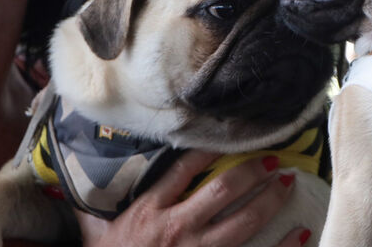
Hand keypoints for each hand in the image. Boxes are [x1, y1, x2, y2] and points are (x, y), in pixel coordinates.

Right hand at [77, 150, 311, 246]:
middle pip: (222, 191)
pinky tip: (301, 232)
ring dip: (270, 200)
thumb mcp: (92, 233)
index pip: (183, 169)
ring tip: (288, 183)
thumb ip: (88, 204)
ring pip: (242, 222)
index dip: (209, 149)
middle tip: (272, 159)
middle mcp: (175, 230)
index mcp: (148, 212)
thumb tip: (70, 172)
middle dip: (251, 171)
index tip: (229, 137)